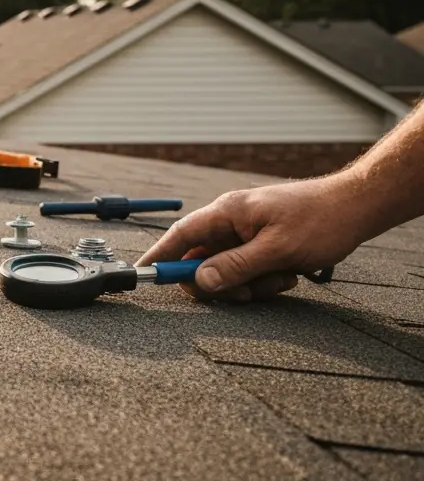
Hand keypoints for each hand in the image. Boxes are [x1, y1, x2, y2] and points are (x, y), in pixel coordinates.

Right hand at [135, 173, 377, 301]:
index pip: (181, 235)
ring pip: (228, 268)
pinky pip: (248, 268)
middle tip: (245, 293)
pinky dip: (264, 278)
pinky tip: (288, 274)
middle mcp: (231, 220)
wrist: (358, 207)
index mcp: (227, 212)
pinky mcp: (262, 241)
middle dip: (222, 282)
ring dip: (250, 283)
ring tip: (280, 278)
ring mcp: (247, 231)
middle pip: (203, 260)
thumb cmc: (321, 220)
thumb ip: (235, 266)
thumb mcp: (277, 250)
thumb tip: (200, 281)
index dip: (160, 256)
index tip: (143, 276)